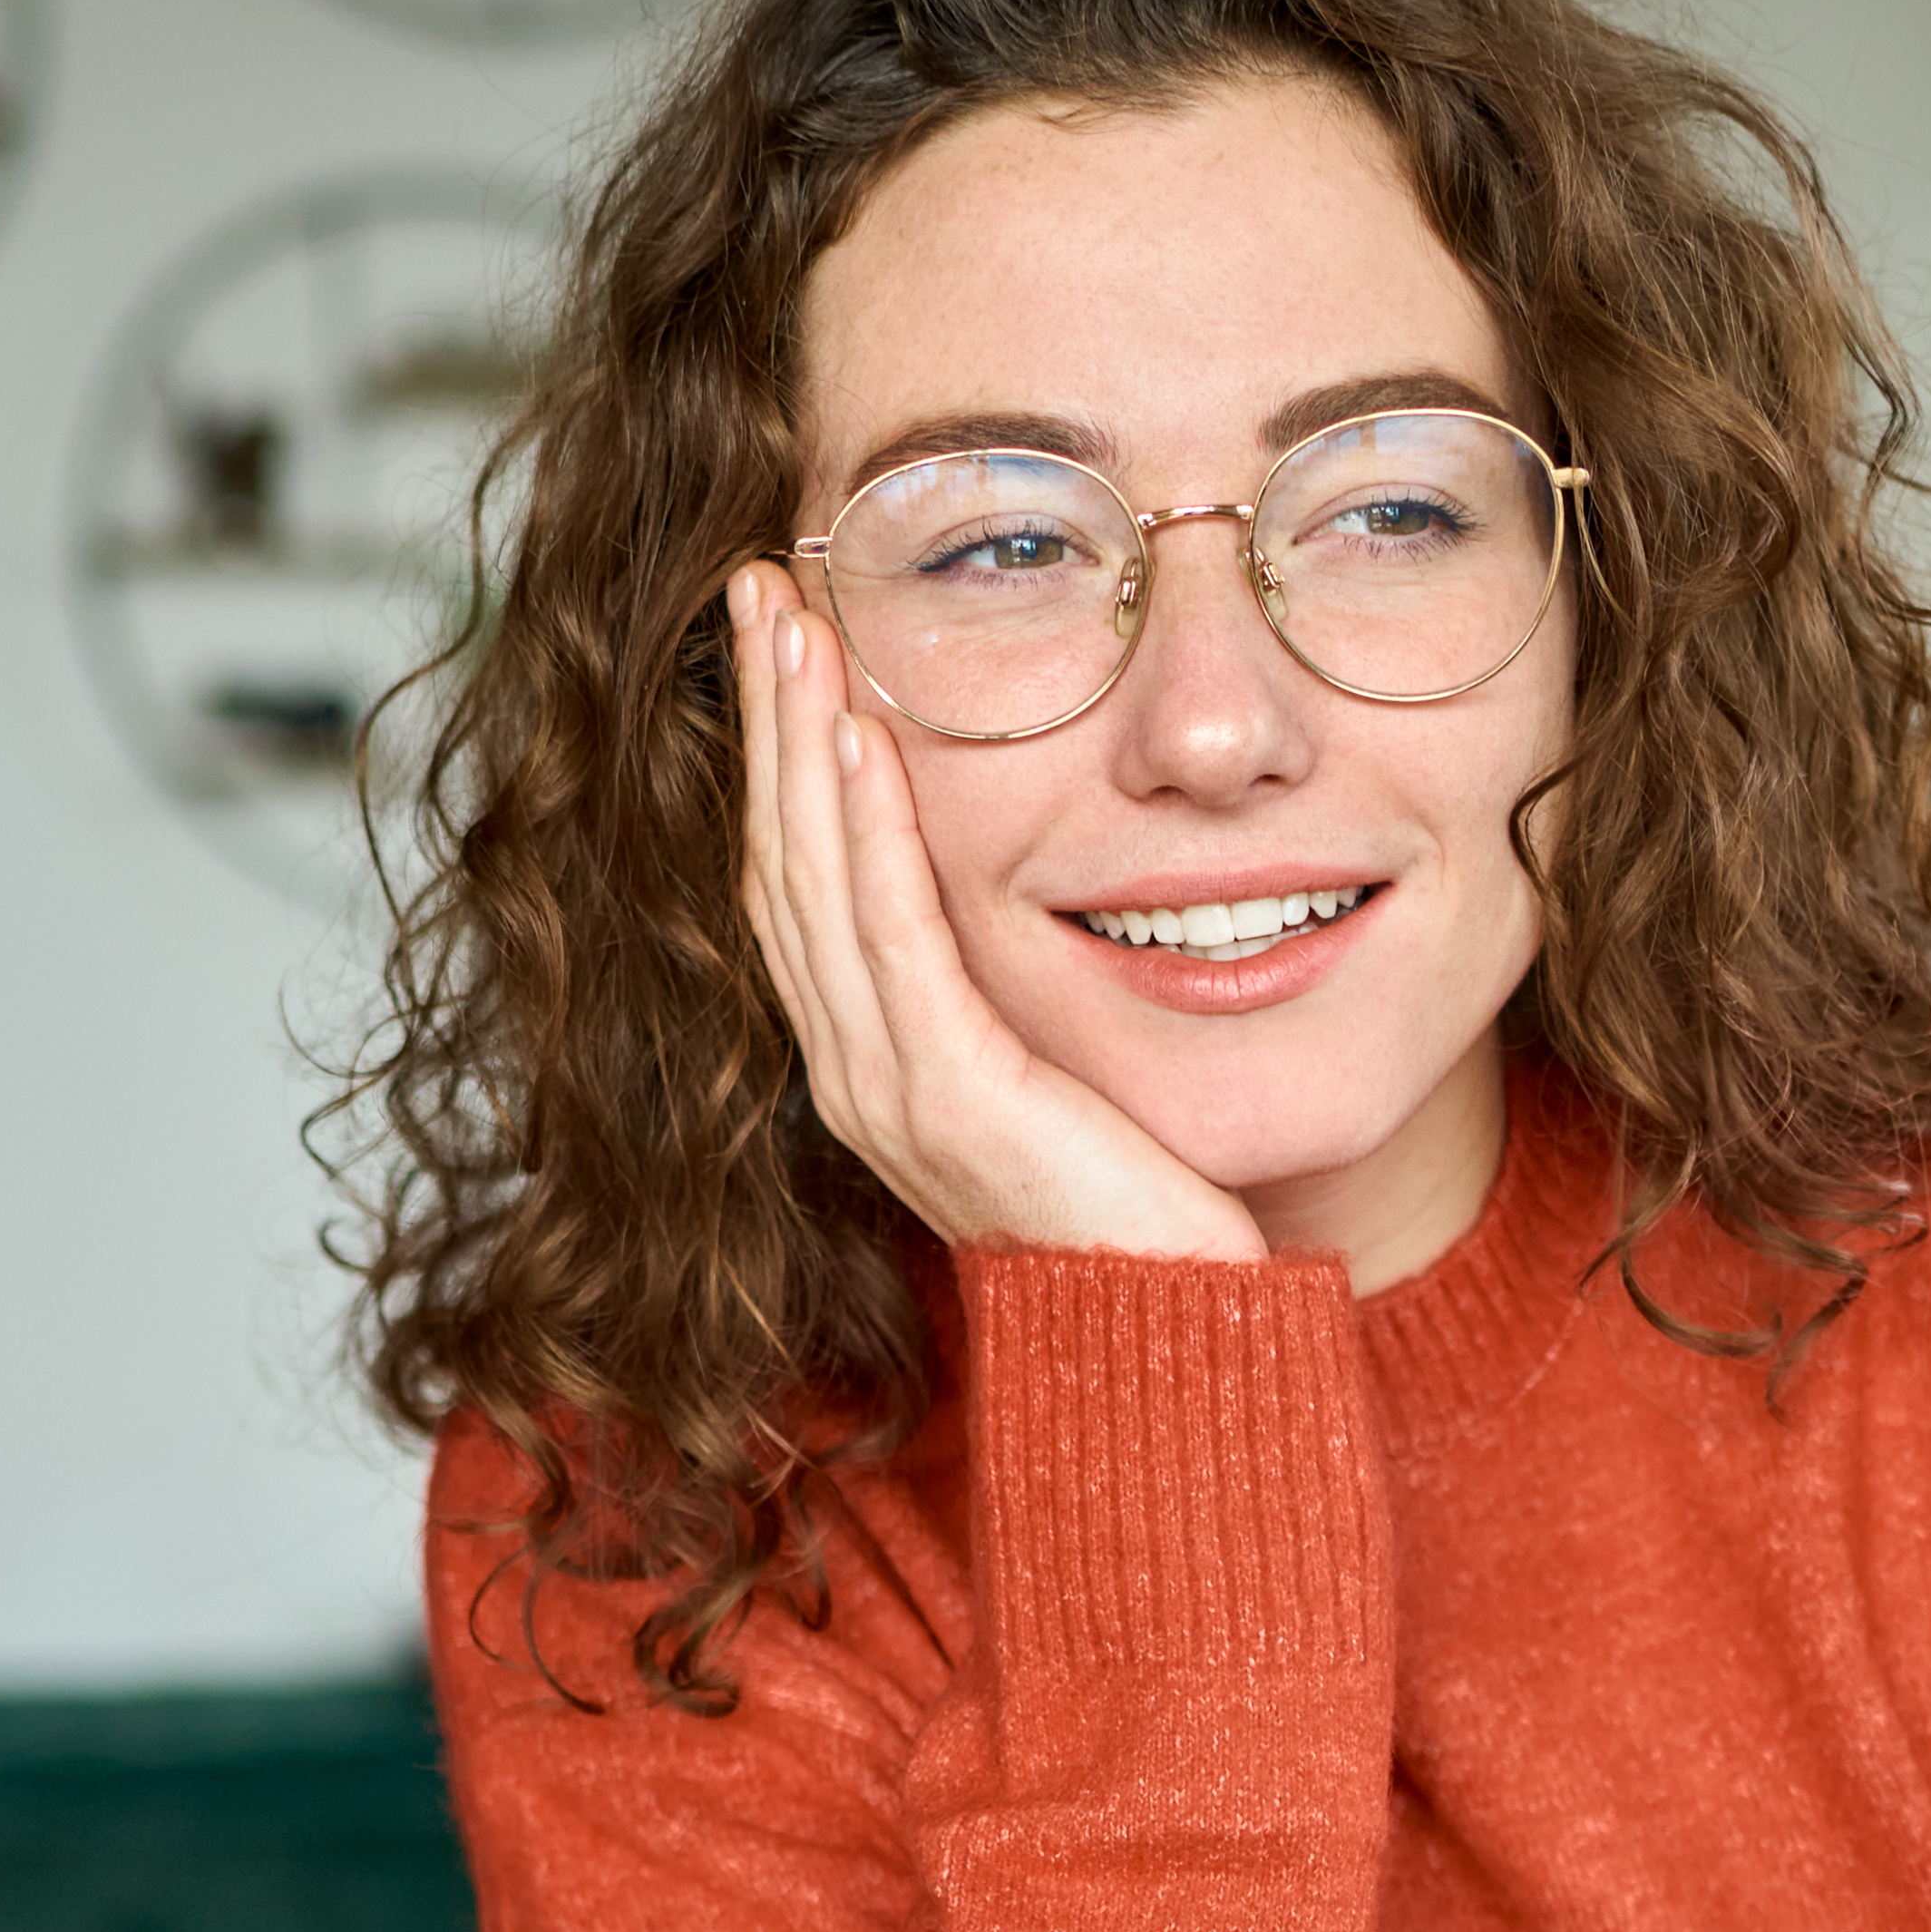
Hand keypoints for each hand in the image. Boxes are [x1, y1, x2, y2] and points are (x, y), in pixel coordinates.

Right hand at [729, 566, 1262, 1267]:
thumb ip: (1016, 992)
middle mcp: (857, 1075)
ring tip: (792, 622)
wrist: (1171, 1345)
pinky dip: (866, 832)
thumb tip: (1037, 889)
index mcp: (874, 1063)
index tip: (780, 635)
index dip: (776, 754)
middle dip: (766, 716)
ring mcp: (890, 1093)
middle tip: (759, 586)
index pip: (800, 880)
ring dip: (797, 741)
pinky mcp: (949, 1101)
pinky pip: (890, 942)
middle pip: (780, 862)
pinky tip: (853, 739)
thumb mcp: (1061, 1074)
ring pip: (813, 885)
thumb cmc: (1140, 1218)